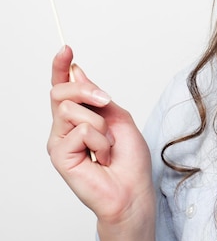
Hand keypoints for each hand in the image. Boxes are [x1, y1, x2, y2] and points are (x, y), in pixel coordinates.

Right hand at [47, 46, 154, 228]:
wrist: (133, 190)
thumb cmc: (129, 160)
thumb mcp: (119, 118)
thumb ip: (98, 97)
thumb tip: (78, 72)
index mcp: (81, 116)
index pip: (64, 87)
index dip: (62, 67)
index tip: (66, 49)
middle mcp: (66, 127)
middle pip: (61, 91)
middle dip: (86, 89)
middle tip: (106, 102)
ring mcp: (60, 140)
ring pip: (71, 108)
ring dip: (100, 126)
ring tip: (107, 147)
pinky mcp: (59, 155)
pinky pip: (80, 130)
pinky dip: (99, 142)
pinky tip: (100, 159)